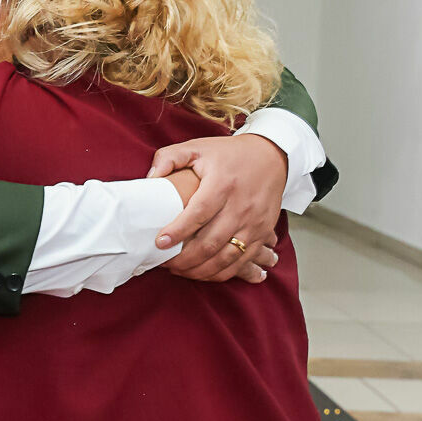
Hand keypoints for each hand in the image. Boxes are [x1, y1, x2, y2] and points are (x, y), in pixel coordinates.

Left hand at [149, 134, 286, 281]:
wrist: (271, 156)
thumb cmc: (228, 154)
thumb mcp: (196, 147)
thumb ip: (169, 158)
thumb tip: (150, 178)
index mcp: (223, 184)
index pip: (198, 213)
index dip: (178, 231)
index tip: (159, 242)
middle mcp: (241, 206)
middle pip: (212, 241)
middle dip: (185, 258)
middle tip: (165, 263)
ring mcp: (255, 222)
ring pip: (227, 257)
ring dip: (202, 269)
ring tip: (180, 270)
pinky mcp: (263, 233)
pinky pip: (243, 261)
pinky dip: (223, 272)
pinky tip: (204, 272)